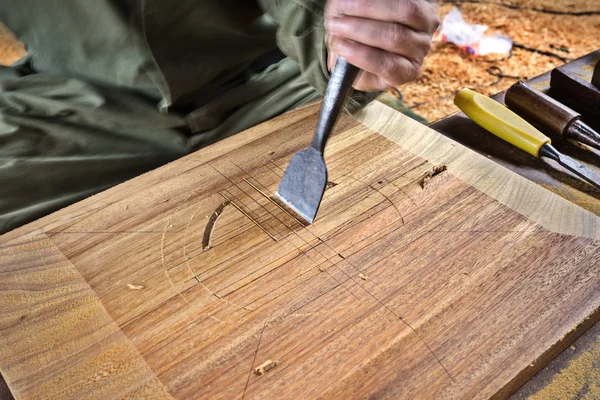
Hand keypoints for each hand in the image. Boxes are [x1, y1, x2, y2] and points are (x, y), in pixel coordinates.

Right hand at [324, 0, 439, 91]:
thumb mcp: (352, 65)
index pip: (388, 66)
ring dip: (367, 7)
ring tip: (341, 6)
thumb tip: (340, 47)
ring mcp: (425, 26)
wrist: (376, 28)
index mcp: (404, 73)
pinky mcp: (423, 5)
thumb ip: (347, 63)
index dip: (363, 56)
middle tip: (334, 24)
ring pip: (404, 11)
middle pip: (394, 37)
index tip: (339, 46)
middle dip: (359, 29)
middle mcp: (419, 50)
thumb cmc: (361, 51)